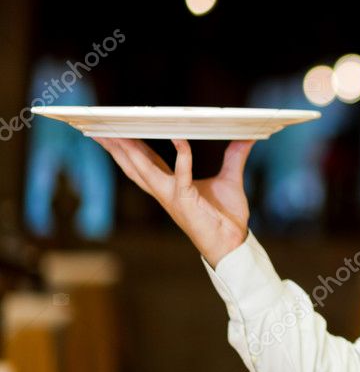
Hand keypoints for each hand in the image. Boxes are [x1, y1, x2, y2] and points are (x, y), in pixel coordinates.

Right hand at [94, 136, 255, 267]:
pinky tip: (179, 139)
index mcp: (170, 187)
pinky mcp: (185, 201)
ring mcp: (172, 197)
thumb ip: (234, 157)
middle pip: (133, 166)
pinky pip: (181, 176)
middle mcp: (165, 192)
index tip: (117, 131)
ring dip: (131, 152)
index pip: (145, 163)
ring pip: (144, 170)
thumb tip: (245, 138)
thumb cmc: (226, 217)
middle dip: (117, 148)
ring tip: (119, 134)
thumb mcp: (230, 179)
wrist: (233, 243)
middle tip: (102, 128)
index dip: (130, 148)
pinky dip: (182, 156)